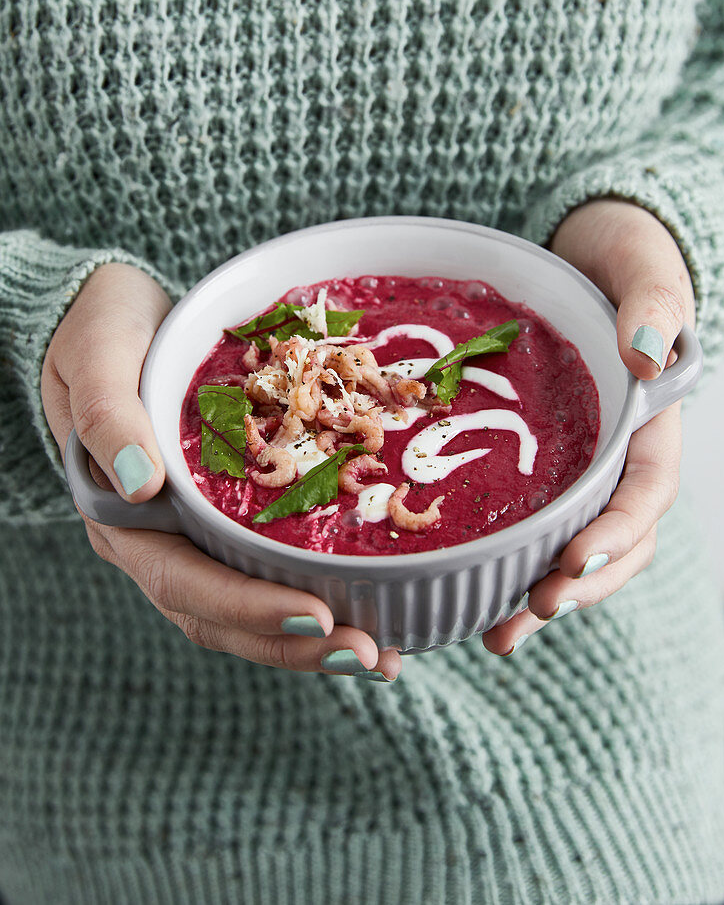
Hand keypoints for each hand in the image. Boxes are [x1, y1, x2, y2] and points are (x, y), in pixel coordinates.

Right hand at [41, 262, 400, 680]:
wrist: (111, 314)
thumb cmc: (101, 330)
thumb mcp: (96, 355)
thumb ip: (108, 416)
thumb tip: (139, 486)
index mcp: (121, 516)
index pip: (183, 582)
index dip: (248, 607)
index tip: (317, 614)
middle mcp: (157, 539)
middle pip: (223, 616)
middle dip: (294, 642)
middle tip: (370, 652)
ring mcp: (191, 533)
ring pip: (248, 607)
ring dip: (310, 638)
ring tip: (381, 654)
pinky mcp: (223, 516)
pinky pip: (265, 568)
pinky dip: (312, 592)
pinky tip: (368, 607)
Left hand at [483, 200, 694, 655]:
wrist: (589, 257)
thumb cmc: (624, 262)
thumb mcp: (645, 272)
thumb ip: (653, 307)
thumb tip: (645, 357)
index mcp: (653, 425)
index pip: (644, 496)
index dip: (613, 538)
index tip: (570, 566)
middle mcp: (620, 457)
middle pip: (613, 543)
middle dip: (574, 588)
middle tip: (525, 616)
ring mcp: (581, 465)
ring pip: (572, 546)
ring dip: (541, 594)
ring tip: (496, 634)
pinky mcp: (543, 463)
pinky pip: (533, 520)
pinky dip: (510, 559)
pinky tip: (472, 587)